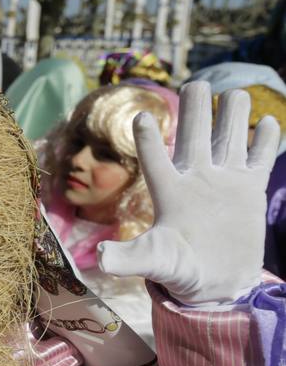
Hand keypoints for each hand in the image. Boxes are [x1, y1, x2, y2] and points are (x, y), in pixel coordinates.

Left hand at [99, 82, 280, 304]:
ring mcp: (223, 181)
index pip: (155, 160)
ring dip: (232, 116)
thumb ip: (129, 257)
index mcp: (168, 193)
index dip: (148, 140)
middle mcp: (194, 179)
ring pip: (227, 138)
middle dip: (196, 109)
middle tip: (197, 83)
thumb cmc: (177, 270)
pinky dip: (264, 141)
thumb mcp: (153, 262)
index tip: (141, 117)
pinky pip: (257, 158)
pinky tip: (266, 122)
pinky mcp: (248, 189)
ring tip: (236, 93)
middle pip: (193, 136)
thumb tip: (99, 258)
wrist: (212, 281)